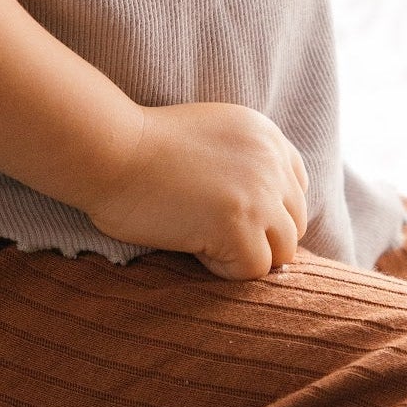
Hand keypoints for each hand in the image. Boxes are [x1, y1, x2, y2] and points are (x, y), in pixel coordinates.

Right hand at [84, 102, 309, 279]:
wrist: (110, 150)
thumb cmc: (140, 148)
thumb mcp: (207, 135)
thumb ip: (241, 162)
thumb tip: (258, 211)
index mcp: (266, 135)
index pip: (296, 189)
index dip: (267, 213)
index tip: (230, 218)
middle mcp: (272, 162)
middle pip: (294, 225)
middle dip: (260, 239)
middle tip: (212, 237)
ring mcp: (260, 195)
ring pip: (282, 253)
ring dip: (244, 256)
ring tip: (203, 242)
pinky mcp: (240, 226)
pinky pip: (253, 271)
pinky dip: (223, 269)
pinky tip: (192, 247)